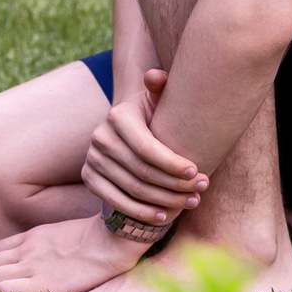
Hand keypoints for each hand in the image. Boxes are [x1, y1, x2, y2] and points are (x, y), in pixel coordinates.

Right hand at [80, 68, 206, 221]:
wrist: (127, 131)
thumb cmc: (153, 117)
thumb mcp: (157, 101)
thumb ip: (161, 88)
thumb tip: (155, 76)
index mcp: (118, 115)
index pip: (147, 147)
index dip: (173, 164)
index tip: (198, 172)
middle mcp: (100, 136)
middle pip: (142, 171)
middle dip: (176, 184)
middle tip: (202, 189)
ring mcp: (92, 158)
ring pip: (133, 189)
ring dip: (166, 200)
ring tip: (192, 202)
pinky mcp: (89, 178)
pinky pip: (116, 201)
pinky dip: (142, 212)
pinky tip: (165, 215)